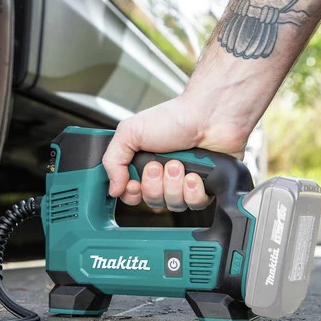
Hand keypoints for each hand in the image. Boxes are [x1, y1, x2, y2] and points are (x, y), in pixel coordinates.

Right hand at [102, 93, 249, 210]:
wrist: (209, 115)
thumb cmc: (174, 118)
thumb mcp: (130, 132)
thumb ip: (113, 160)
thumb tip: (112, 188)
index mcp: (143, 164)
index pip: (132, 195)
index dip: (132, 194)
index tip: (134, 183)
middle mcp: (163, 176)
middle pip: (152, 202)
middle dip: (154, 185)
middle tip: (158, 165)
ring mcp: (183, 183)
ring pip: (173, 205)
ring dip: (174, 185)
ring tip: (178, 164)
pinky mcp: (204, 187)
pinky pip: (195, 205)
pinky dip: (193, 191)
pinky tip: (194, 175)